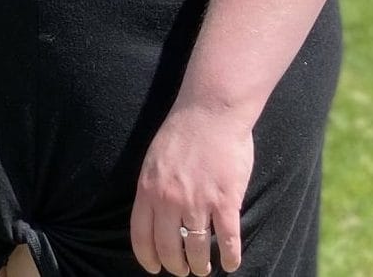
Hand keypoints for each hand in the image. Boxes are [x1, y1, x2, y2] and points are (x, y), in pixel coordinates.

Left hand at [129, 103, 252, 274]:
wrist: (210, 112)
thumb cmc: (182, 132)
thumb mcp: (153, 160)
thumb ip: (153, 188)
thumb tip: (154, 214)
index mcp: (148, 188)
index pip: (141, 235)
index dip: (147, 257)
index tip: (154, 268)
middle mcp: (169, 199)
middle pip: (168, 247)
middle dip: (175, 266)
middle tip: (182, 270)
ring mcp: (198, 201)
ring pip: (196, 248)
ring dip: (200, 264)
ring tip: (203, 268)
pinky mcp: (225, 201)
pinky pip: (227, 240)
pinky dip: (230, 257)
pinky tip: (230, 263)